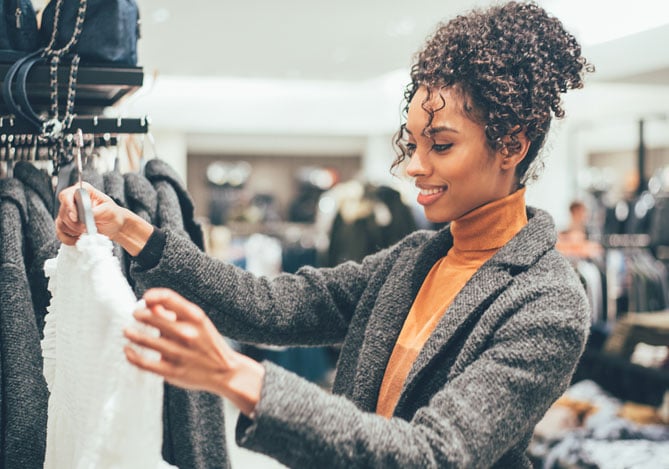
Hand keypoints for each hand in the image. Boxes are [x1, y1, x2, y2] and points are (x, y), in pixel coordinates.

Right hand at [56, 182, 152, 255]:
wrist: (115, 226)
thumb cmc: (113, 215)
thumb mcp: (109, 211)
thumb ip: (95, 212)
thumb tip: (84, 216)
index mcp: (84, 191)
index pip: (67, 195)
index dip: (69, 206)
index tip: (76, 217)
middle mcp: (73, 200)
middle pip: (63, 211)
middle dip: (75, 223)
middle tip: (86, 228)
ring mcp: (68, 213)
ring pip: (61, 222)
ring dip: (73, 231)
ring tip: (86, 232)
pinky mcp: (67, 224)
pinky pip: (60, 232)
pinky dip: (68, 238)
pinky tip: (78, 239)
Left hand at [124, 288, 264, 416]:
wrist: (226, 372)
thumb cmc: (208, 343)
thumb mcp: (198, 322)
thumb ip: (175, 312)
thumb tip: (149, 304)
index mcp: (195, 317)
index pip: (168, 297)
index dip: (152, 295)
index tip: (145, 298)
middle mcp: (187, 333)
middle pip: (151, 317)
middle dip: (138, 314)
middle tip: (135, 315)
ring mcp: (179, 353)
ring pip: (144, 339)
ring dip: (131, 333)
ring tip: (128, 331)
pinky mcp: (172, 371)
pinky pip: (144, 362)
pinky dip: (131, 354)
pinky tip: (128, 350)